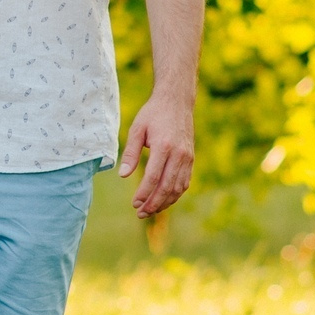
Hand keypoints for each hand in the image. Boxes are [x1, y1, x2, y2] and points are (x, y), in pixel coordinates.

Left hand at [119, 95, 193, 219]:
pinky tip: (163, 201)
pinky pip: (184, 182)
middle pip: (167, 187)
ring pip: (177, 188)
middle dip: (153, 203)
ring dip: (164, 203)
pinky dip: (174, 194)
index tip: (134, 203)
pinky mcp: (191, 159)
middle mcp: (179, 154)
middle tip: (140, 213)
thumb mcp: (137, 129)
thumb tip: (123, 175)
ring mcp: (187, 158)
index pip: (153, 178)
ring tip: (150, 211)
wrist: (177, 101)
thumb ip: (130, 153)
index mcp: (164, 147)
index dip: (143, 193)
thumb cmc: (153, 114)